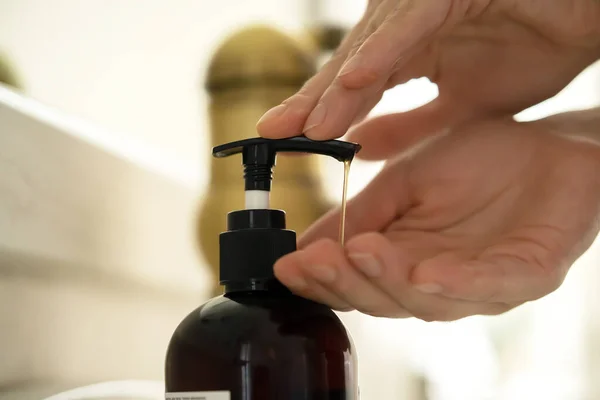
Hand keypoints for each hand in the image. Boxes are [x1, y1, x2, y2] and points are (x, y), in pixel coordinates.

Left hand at [256, 0, 599, 139]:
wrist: (589, 18)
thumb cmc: (532, 47)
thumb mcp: (461, 107)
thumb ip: (410, 127)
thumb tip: (361, 149)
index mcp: (408, 50)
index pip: (354, 88)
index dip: (320, 114)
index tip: (287, 141)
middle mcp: (408, 24)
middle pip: (351, 68)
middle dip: (312, 102)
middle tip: (274, 134)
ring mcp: (427, 4)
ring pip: (373, 48)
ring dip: (340, 87)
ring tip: (309, 124)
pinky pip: (414, 22)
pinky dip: (385, 51)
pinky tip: (356, 79)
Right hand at [272, 110, 599, 320]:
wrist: (548, 142)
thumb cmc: (479, 162)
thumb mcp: (403, 181)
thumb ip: (359, 213)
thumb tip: (301, 241)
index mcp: (407, 260)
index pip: (356, 282)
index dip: (320, 278)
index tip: (284, 263)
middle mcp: (440, 281)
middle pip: (384, 301)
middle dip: (345, 282)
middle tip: (314, 260)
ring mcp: (484, 283)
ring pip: (428, 302)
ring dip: (389, 281)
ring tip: (358, 253)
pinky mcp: (529, 273)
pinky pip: (491, 286)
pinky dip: (454, 283)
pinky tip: (423, 272)